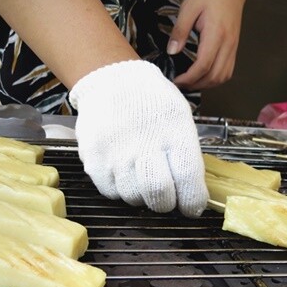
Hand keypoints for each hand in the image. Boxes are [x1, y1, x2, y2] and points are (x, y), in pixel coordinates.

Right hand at [69, 59, 207, 216]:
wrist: (110, 80)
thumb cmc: (151, 100)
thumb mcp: (180, 117)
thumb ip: (186, 154)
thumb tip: (190, 189)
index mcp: (173, 136)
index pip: (188, 184)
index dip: (193, 202)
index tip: (191, 206)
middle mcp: (144, 148)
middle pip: (159, 196)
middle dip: (166, 202)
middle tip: (165, 193)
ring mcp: (115, 156)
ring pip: (133, 198)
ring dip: (141, 194)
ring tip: (140, 176)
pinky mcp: (93, 160)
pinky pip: (110, 191)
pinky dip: (119, 188)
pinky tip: (122, 171)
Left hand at [170, 0, 244, 90]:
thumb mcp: (188, 8)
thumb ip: (180, 30)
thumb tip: (172, 52)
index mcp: (216, 34)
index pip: (204, 64)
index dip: (190, 77)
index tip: (175, 80)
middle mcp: (228, 44)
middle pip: (216, 75)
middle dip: (197, 85)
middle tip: (179, 85)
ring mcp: (234, 47)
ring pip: (224, 76)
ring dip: (207, 84)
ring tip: (189, 83)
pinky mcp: (234, 47)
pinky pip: (228, 69)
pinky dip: (216, 78)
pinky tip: (203, 76)